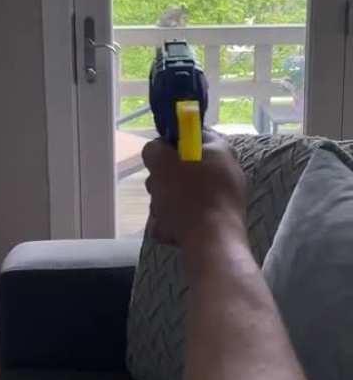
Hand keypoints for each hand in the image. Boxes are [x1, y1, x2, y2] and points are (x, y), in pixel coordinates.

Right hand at [143, 130, 246, 248]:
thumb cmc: (189, 197)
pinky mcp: (217, 223)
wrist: (212, 245)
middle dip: (162, 182)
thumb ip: (155, 150)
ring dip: (163, 206)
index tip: (157, 157)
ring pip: (179, 196)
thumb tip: (157, 152)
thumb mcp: (163, 163)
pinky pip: (187, 218)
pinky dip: (174, 224)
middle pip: (181, 169)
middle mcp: (224, 172)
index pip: (191, 134)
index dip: (170, 142)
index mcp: (219, 150)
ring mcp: (223, 200)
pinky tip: (171, 232)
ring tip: (164, 216)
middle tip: (158, 189)